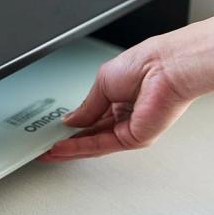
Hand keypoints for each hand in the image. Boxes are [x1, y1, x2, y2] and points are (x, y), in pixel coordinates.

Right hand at [40, 37, 192, 160]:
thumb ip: (86, 106)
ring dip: (70, 149)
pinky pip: (101, 145)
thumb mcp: (103, 81)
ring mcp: (130, 128)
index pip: (91, 118)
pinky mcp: (135, 138)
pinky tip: (63, 148)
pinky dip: (80, 148)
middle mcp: (125, 115)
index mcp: (119, 98)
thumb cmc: (146, 64)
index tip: (53, 131)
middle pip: (90, 134)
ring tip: (49, 151)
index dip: (71, 126)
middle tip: (46, 147)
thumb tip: (71, 120)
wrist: (167, 67)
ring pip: (94, 144)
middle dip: (67, 142)